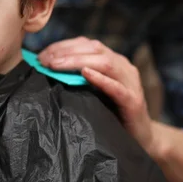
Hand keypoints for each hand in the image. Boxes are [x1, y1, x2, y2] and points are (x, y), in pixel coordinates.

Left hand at [38, 37, 158, 155]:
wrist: (141, 136)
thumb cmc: (111, 111)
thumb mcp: (92, 89)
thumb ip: (77, 77)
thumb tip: (46, 68)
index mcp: (112, 60)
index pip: (85, 44)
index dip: (62, 46)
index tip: (42, 55)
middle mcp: (123, 66)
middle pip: (94, 49)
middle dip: (66, 52)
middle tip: (43, 60)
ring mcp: (130, 82)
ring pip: (105, 63)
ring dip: (77, 62)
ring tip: (56, 65)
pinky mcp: (133, 101)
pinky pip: (117, 87)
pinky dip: (100, 79)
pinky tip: (85, 73)